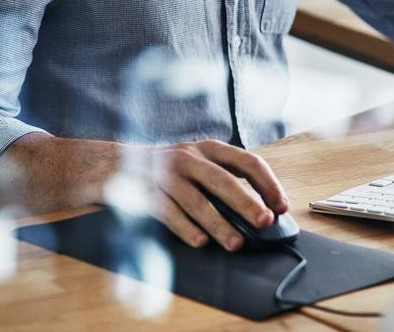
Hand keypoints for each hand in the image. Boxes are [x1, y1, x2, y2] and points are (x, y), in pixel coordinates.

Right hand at [130, 139, 288, 250]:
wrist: (112, 165)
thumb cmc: (165, 171)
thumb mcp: (195, 164)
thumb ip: (223, 179)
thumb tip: (262, 210)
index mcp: (207, 149)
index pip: (246, 161)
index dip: (267, 183)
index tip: (281, 205)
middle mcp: (187, 157)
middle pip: (222, 180)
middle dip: (246, 202)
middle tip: (264, 222)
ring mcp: (165, 174)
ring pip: (196, 200)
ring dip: (219, 224)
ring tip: (235, 243)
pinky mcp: (146, 192)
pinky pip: (169, 212)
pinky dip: (186, 228)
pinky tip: (200, 242)